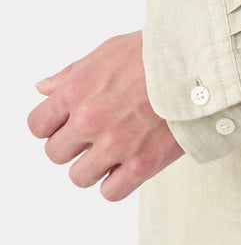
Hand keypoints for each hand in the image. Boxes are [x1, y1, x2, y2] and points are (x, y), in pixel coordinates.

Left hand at [27, 30, 184, 201]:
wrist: (197, 66)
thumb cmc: (155, 55)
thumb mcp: (106, 52)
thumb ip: (71, 75)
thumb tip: (44, 89)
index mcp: (75, 92)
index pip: (38, 126)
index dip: (52, 128)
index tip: (68, 127)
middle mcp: (89, 121)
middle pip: (56, 154)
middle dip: (73, 148)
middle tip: (94, 140)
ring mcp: (115, 145)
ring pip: (79, 177)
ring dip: (92, 169)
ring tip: (112, 157)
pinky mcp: (142, 164)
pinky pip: (111, 192)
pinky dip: (116, 185)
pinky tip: (127, 170)